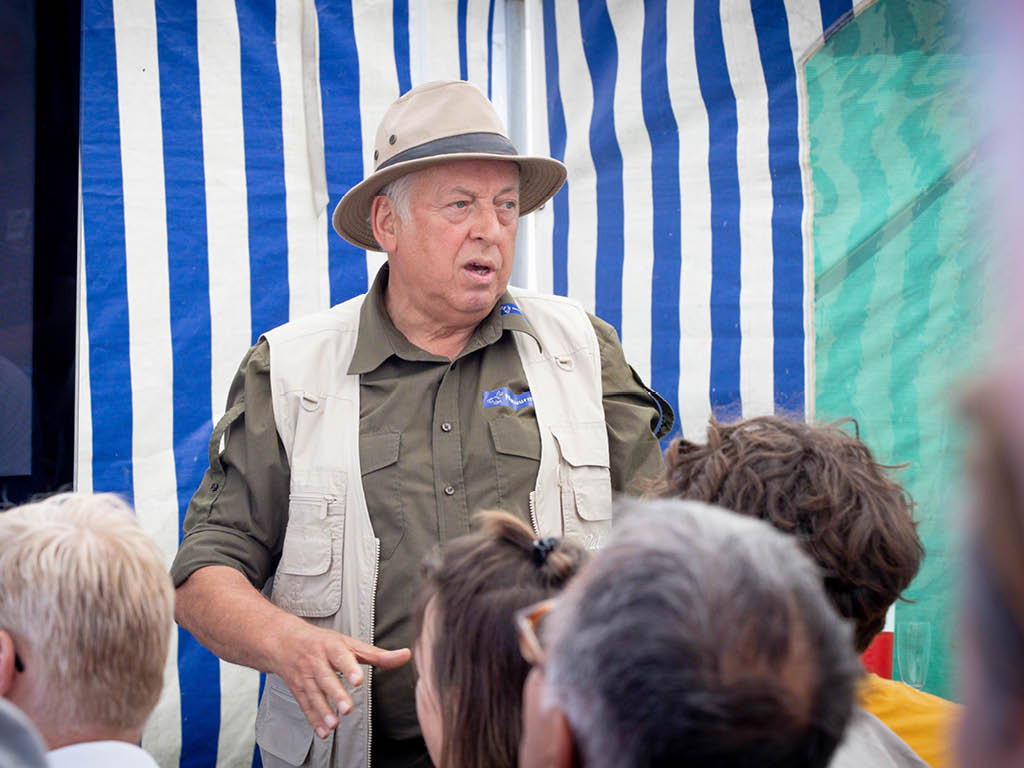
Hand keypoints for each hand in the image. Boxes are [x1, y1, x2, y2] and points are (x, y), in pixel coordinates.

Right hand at [268, 618, 410, 737]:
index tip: (358, 679)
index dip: (349, 668)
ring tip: (334, 724)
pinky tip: (323, 732)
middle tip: (347, 708)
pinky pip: (305, 706)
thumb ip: (377, 654)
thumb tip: (406, 655)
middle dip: (336, 693)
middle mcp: (316, 661)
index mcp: (331, 646)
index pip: (340, 656)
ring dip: (323, 711)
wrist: (285, 642)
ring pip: (314, 694)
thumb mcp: (350, 643)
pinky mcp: (298, 690)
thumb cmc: (323, 642)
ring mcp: (305, 676)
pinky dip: (313, 720)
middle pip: (326, 678)